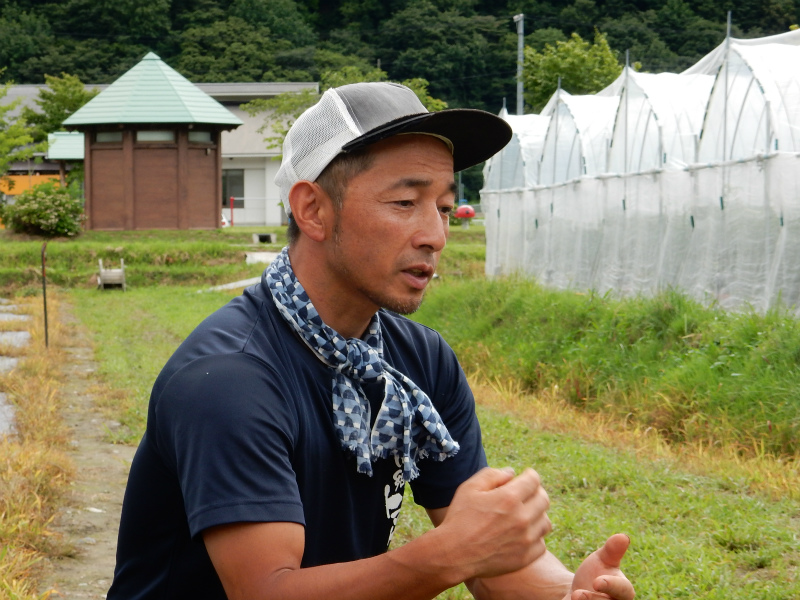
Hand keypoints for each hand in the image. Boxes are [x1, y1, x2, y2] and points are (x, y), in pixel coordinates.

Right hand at [436, 467, 551, 579]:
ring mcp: (526, 540)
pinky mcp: (525, 557)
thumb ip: (492, 475)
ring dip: (537, 516)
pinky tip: (521, 535)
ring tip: (524, 516)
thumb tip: (511, 473)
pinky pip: (541, 544)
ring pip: (546, 522)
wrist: (454, 554)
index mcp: (509, 498)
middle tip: (524, 495)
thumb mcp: (469, 488)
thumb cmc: (459, 518)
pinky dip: (534, 537)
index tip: (524, 478)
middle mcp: (522, 518)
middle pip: (544, 499)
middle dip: (535, 493)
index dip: (529, 475)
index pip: (534, 480)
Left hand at [568, 534, 633, 599]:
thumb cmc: (595, 574)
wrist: (578, 592)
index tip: (596, 581)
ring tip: (574, 597)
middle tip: (578, 594)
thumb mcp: (601, 560)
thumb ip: (612, 550)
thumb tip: (623, 536)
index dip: (611, 586)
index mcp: (623, 591)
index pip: (623, 590)